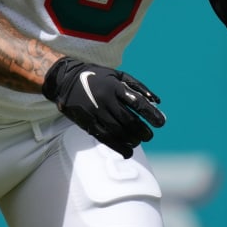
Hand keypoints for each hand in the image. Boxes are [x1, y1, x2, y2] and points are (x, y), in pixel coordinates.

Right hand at [41, 58, 165, 157]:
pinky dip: (118, 147)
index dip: (151, 114)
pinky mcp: (87, 122)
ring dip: (132, 139)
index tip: (161, 123)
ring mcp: (95, 112)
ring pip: (118, 131)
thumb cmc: (97, 77)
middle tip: (149, 136)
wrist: (65, 80)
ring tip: (138, 141)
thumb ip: (138, 87)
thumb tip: (157, 102)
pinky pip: (105, 137)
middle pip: (129, 120)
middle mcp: (105, 99)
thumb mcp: (117, 75)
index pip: (137, 102)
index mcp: (115, 86)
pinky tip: (127, 151)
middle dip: (142, 131)